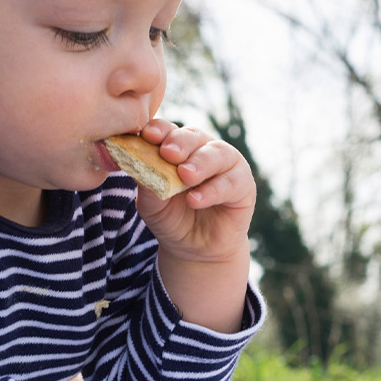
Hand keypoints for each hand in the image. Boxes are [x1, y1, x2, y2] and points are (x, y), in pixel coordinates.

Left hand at [131, 119, 256, 264]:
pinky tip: (196, 200)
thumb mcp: (152, 204)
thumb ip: (147, 184)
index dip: (159, 130)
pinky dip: (213, 190)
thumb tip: (137, 165)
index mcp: (178, 147)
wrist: (195, 250)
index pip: (168, 131)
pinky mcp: (244, 185)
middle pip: (193, 136)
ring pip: (217, 154)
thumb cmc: (172, 220)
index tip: (148, 136)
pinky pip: (231, 182)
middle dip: (180, 143)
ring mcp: (226, 165)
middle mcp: (202, 150)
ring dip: (200, 163)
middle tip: (168, 153)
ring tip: (185, 176)